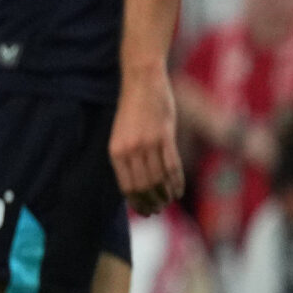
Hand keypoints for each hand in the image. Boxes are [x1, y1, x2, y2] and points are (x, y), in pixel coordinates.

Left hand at [112, 68, 185, 215]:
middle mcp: (130, 150)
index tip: (145, 210)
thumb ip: (128, 157)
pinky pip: (172, 166)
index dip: (137, 202)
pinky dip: (176, 182)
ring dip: (165, 194)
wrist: (142, 81)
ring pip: (159, 179)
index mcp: (115, 151)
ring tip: (168, 202)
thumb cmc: (132, 109)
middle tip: (158, 209)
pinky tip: (178, 190)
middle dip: (152, 202)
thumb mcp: (121, 135)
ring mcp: (148, 143)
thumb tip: (136, 183)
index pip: (127, 186)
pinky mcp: (165, 136)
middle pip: (144, 186)